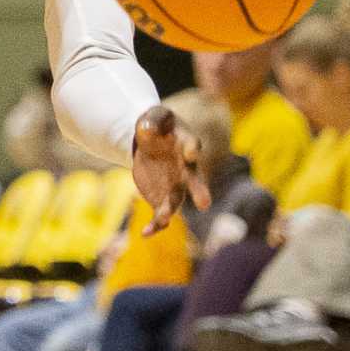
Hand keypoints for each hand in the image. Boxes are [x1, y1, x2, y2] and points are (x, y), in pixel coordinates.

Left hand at [131, 104, 210, 235]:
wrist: (150, 142)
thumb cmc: (156, 125)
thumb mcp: (153, 116)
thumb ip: (152, 119)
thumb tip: (145, 128)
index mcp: (187, 145)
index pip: (192, 145)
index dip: (192, 148)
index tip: (191, 152)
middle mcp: (186, 169)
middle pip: (195, 181)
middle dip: (199, 191)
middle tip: (204, 204)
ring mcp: (176, 185)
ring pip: (176, 201)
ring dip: (170, 210)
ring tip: (163, 218)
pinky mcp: (162, 198)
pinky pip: (161, 215)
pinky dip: (155, 225)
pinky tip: (145, 234)